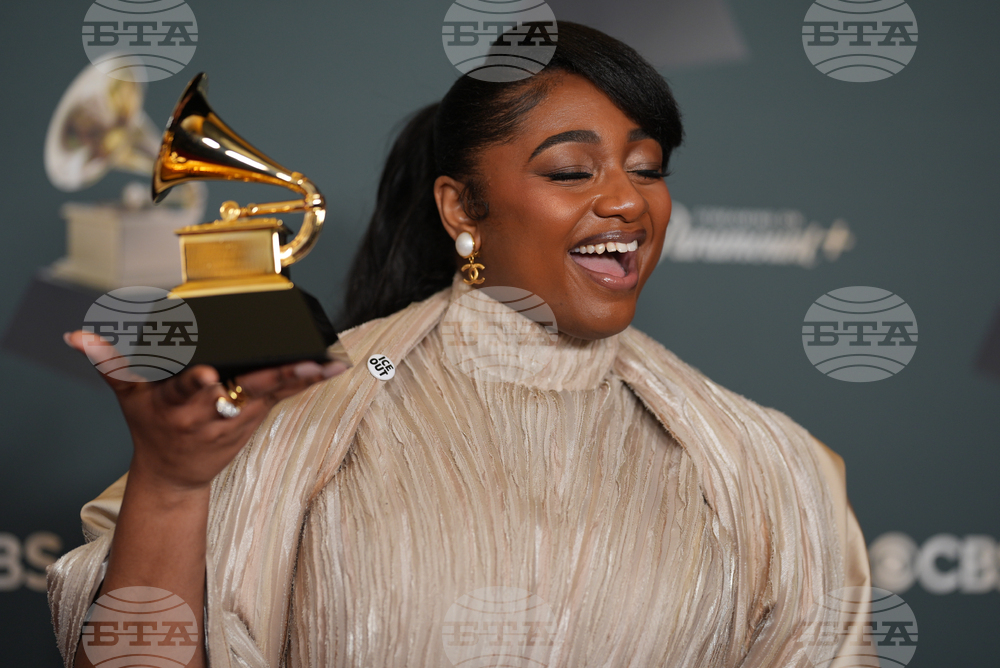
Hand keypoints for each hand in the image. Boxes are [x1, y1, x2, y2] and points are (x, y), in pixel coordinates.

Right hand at [64, 330, 347, 494]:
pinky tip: (332, 365)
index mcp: (177, 404)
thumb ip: (111, 362)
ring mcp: (237, 417)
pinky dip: (308, 380)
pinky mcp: (257, 417)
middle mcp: (210, 412)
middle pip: (240, 391)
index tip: (207, 375)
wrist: (174, 475)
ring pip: (270, 393)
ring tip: (324, 361)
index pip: (186, 391)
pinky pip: (285, 396)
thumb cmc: (152, 428)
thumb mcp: (129, 397)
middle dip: (267, 379)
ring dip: (299, 377)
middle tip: (293, 364)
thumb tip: (77, 337)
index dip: (196, 384)